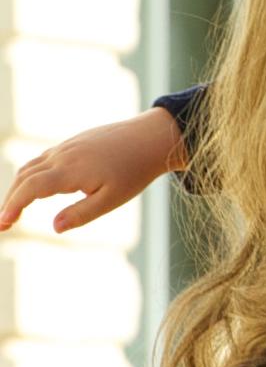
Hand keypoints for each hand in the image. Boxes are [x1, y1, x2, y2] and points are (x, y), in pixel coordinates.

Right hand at [0, 108, 186, 232]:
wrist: (150, 139)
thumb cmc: (134, 172)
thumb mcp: (111, 199)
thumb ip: (82, 214)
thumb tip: (54, 228)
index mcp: (69, 171)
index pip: (29, 189)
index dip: (13, 206)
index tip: (2, 224)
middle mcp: (61, 156)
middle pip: (23, 178)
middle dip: (10, 200)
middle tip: (4, 224)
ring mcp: (65, 147)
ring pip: (31, 167)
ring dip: (18, 188)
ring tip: (14, 210)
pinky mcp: (71, 143)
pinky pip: (43, 159)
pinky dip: (31, 175)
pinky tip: (35, 189)